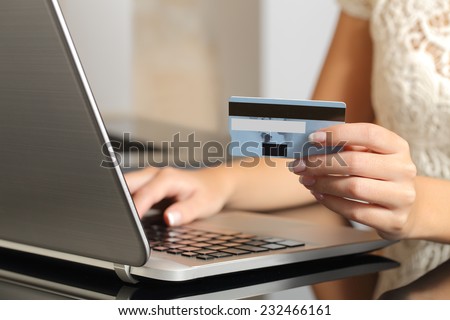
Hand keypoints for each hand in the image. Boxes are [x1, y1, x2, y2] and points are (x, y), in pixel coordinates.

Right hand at [124, 167, 232, 225]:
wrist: (214, 184)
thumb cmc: (209, 193)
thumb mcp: (203, 205)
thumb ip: (185, 211)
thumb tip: (168, 218)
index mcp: (168, 178)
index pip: (145, 193)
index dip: (135, 208)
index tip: (128, 222)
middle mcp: (155, 175)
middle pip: (127, 184)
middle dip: (118, 200)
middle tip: (116, 220)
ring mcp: (149, 180)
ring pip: (125, 187)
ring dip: (119, 201)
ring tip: (118, 219)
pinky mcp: (146, 187)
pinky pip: (130, 193)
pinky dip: (124, 203)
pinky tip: (125, 216)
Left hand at [290, 123, 416, 239]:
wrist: (407, 209)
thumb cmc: (381, 177)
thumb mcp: (372, 156)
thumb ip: (348, 147)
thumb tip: (314, 144)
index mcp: (398, 147)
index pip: (368, 134)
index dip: (338, 134)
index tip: (312, 138)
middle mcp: (403, 170)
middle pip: (355, 162)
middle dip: (320, 163)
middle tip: (301, 165)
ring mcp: (401, 197)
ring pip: (353, 188)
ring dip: (322, 184)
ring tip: (307, 180)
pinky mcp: (393, 220)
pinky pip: (354, 211)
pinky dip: (331, 202)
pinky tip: (320, 195)